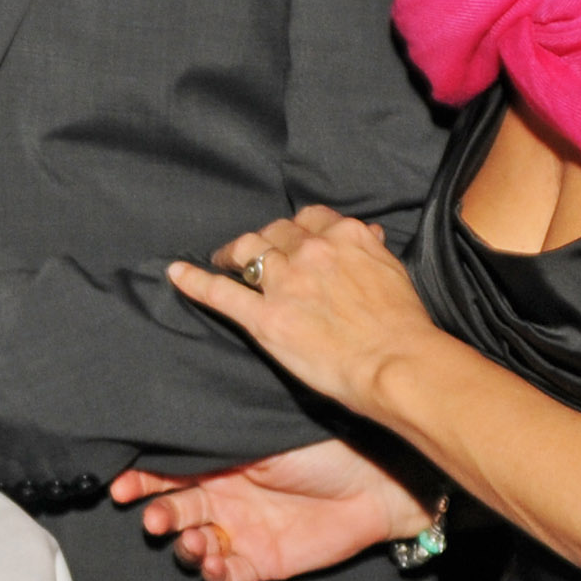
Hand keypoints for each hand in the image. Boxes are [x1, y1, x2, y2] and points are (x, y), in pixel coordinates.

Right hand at [111, 438, 431, 580]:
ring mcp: (242, 529)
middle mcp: (225, 494)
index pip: (168, 470)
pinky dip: (214, 573)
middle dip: (159, 515)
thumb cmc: (323, 441)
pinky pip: (226, 575)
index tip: (121, 486)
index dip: (141, 479)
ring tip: (195, 542)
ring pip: (194, 545)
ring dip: (186, 546)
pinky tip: (215, 564)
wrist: (377, 479)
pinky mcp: (262, 561)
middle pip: (174, 509)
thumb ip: (220, 429)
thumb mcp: (264, 429)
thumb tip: (172, 410)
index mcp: (220, 459)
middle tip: (156, 519)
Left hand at [165, 207, 442, 421]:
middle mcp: (310, 250)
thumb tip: (368, 234)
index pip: (311, 218)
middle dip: (266, 240)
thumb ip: (371, 250)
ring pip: (247, 251)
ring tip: (223, 259)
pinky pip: (222, 293)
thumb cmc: (404, 325)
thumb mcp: (394, 271)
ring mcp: (285, 282)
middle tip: (259, 253)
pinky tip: (176, 274)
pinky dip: (195, 281)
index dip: (298, 229)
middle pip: (275, 231)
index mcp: (345, 236)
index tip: (293, 237)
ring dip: (233, 253)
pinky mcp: (265, 317)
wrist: (397, 362)